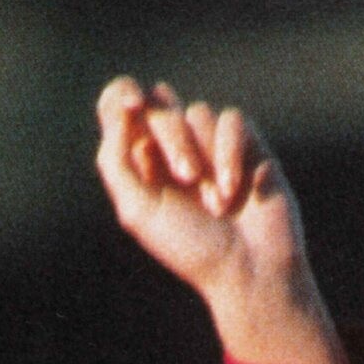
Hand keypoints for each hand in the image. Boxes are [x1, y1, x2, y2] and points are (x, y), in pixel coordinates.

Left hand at [96, 77, 342, 363]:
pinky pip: (230, 120)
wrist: (247, 267)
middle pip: (159, 103)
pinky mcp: (243, 141)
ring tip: (214, 204)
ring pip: (197, 112)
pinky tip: (234, 191)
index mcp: (137, 166)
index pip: (118, 109)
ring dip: (204, 157)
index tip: (131, 107)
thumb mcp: (138, 211)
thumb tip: (120, 111)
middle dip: (172, 137)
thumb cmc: (190, 248)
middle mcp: (170, 148)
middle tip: (186, 177)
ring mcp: (207, 143)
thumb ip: (116, 162)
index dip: (121, 96)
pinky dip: (229, 154)